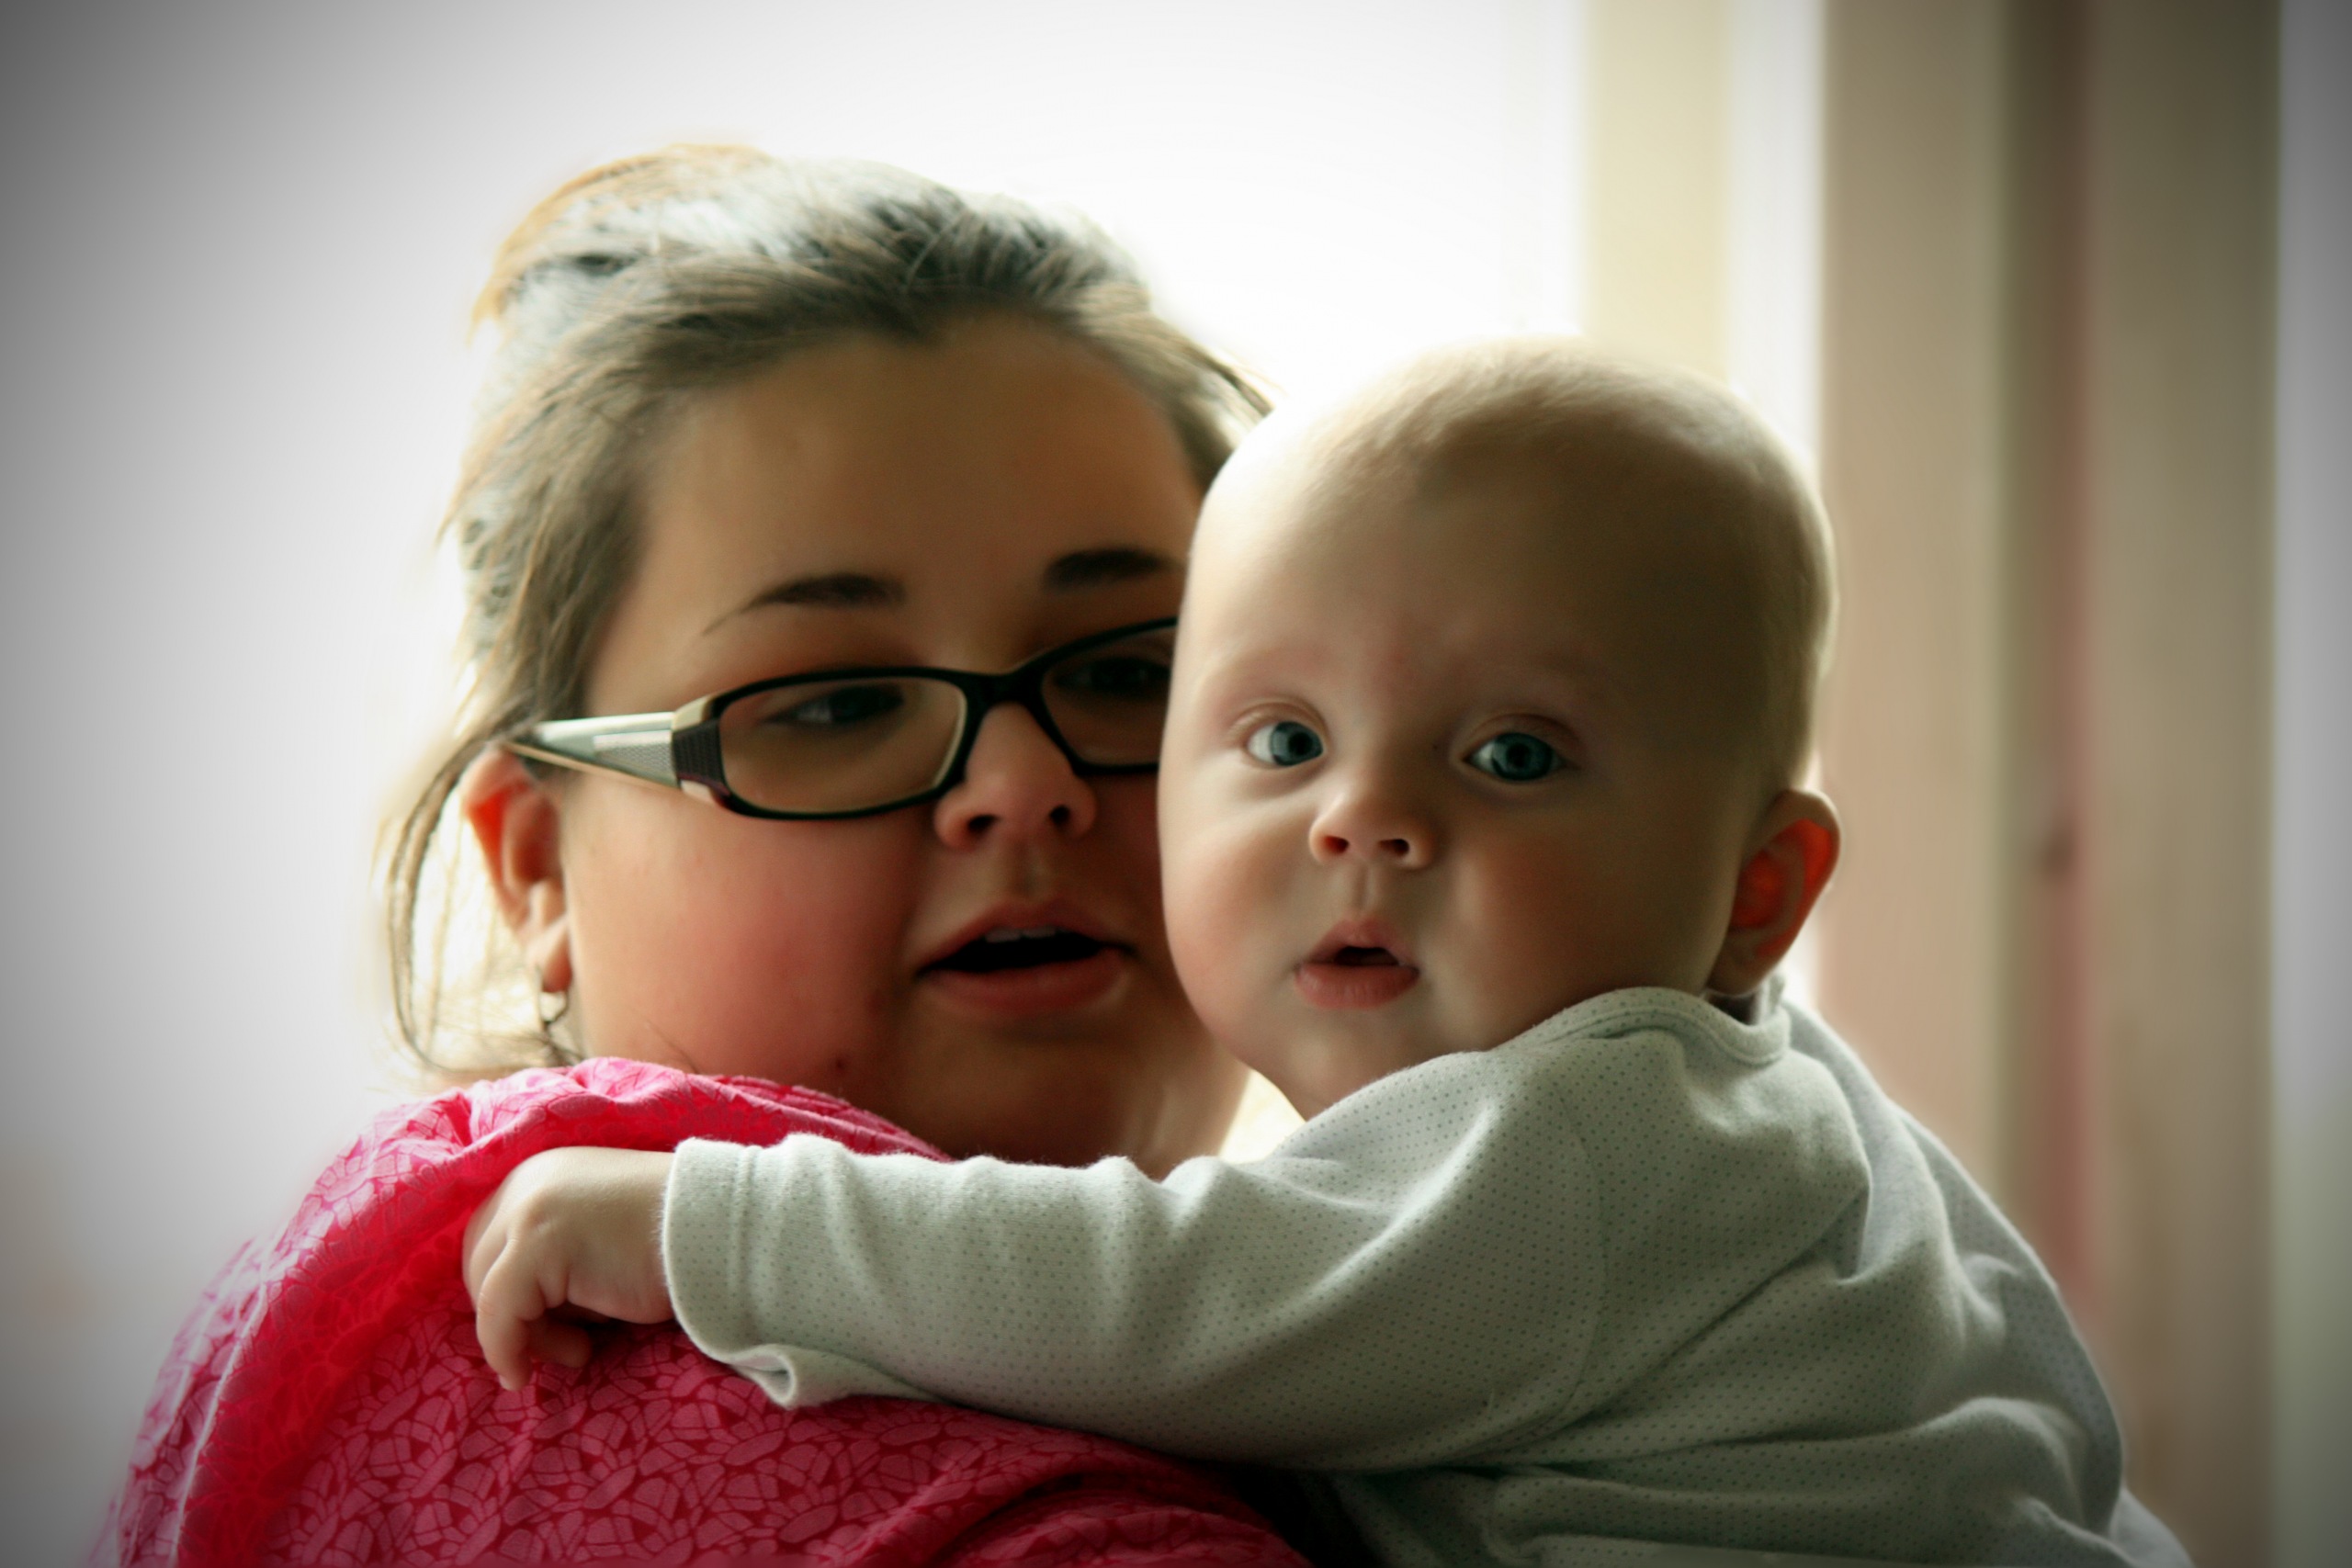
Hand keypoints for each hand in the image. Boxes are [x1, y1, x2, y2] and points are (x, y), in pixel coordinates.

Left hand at [463, 1146, 676, 1389]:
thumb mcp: (602, 1239)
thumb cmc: (676, 1242)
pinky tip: (524, 1374)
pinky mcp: (536, 1244)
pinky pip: (497, 1314)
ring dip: (524, 1336)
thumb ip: (561, 1257)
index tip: (543, 1330)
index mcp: (543, 1173)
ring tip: (579, 1351)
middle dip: (513, 1316)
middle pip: (481, 1265)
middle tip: (569, 1346)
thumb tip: (527, 1315)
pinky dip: (505, 1350)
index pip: (493, 1242)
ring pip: (487, 1292)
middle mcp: (527, 1182)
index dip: (510, 1295)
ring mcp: (528, 1209)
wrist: (721, 1227)